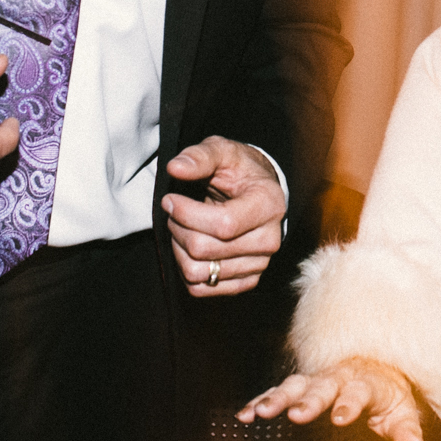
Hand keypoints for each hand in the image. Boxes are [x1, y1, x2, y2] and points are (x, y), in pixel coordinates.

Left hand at [161, 135, 284, 295]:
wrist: (256, 192)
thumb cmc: (239, 170)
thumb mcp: (222, 151)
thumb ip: (200, 156)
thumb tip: (176, 168)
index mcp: (269, 205)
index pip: (223, 225)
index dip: (187, 214)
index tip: (170, 199)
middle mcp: (269, 239)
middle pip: (205, 250)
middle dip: (178, 228)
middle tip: (172, 211)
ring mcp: (259, 264)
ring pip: (199, 273)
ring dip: (178, 250)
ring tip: (180, 228)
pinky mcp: (246, 281)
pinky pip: (202, 289)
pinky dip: (186, 269)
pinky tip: (188, 247)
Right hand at [236, 358, 424, 440]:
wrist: (373, 366)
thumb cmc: (388, 392)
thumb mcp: (403, 411)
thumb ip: (406, 430)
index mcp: (365, 382)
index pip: (358, 392)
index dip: (349, 404)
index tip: (341, 418)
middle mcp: (337, 377)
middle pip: (321, 386)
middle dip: (309, 400)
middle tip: (296, 413)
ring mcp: (316, 379)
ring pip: (294, 385)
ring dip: (277, 398)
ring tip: (260, 412)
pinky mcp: (300, 385)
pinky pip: (276, 390)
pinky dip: (260, 400)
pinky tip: (245, 414)